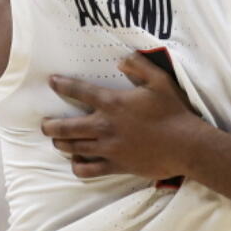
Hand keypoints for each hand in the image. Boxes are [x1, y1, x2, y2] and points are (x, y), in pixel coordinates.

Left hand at [44, 54, 205, 179]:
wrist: (186, 144)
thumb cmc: (174, 111)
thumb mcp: (160, 80)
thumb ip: (140, 66)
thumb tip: (121, 60)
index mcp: (113, 103)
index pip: (79, 92)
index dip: (62, 85)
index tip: (52, 82)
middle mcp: (104, 126)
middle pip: (65, 127)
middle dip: (50, 126)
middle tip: (45, 124)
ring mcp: (108, 148)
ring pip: (72, 148)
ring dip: (61, 144)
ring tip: (57, 141)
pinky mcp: (115, 166)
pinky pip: (88, 170)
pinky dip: (78, 167)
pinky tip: (77, 162)